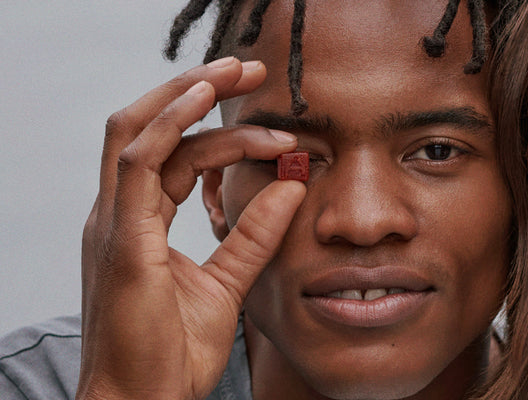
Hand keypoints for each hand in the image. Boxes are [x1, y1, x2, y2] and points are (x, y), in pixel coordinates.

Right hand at [78, 57, 305, 398]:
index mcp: (138, 223)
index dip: (218, 127)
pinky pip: (138, 162)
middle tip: (248, 68)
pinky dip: (168, 123)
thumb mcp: (228, 283)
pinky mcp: (121, 240)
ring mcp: (114, 224)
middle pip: (147, 127)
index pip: (174, 155)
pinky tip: (202, 99)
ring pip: (137, 131)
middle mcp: (119, 215)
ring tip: (233, 71)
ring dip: (186, 93)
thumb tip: (292, 186)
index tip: (276, 124)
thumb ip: (255, 235)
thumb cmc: (172, 354)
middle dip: (194, 89)